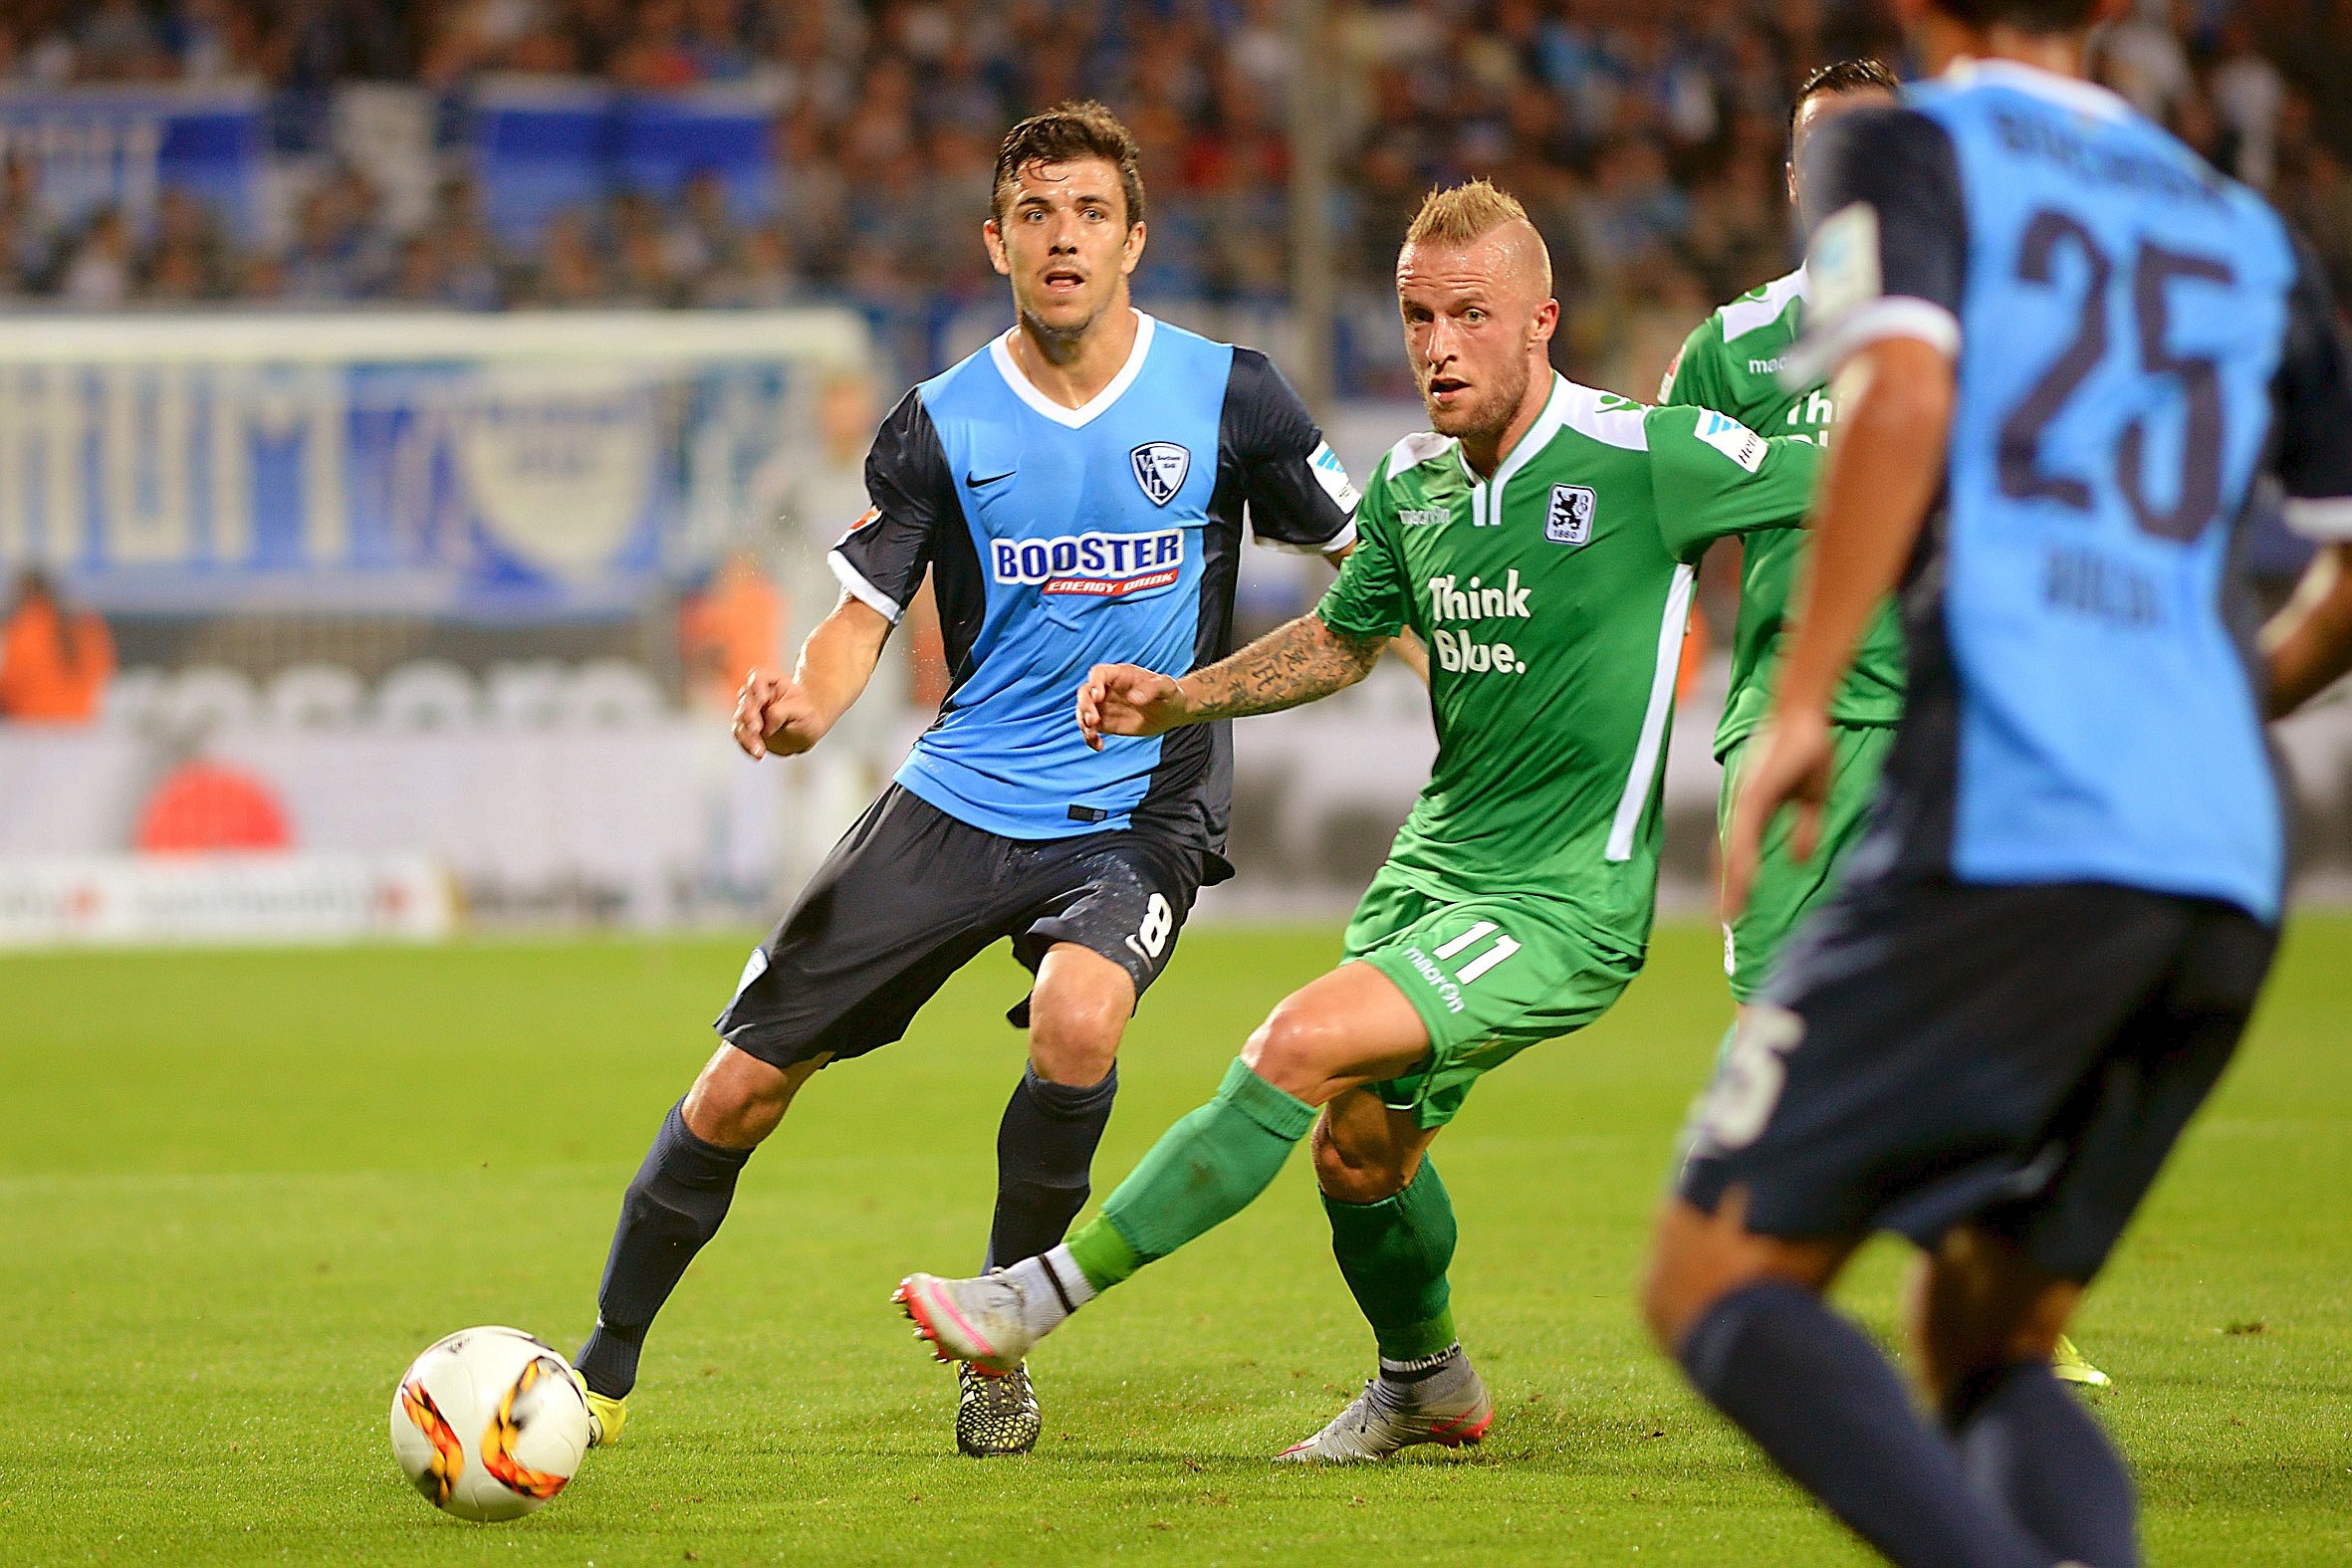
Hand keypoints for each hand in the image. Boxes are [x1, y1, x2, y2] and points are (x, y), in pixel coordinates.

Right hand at [731, 668, 827, 758]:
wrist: (808, 728)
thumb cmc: (807, 715)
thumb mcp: (803, 711)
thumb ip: (780, 713)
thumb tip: (764, 728)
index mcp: (773, 682)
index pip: (758, 677)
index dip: (756, 687)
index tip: (763, 699)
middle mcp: (757, 693)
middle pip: (745, 699)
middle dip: (749, 715)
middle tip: (757, 730)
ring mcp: (750, 710)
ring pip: (740, 719)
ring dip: (747, 735)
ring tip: (759, 750)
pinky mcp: (746, 726)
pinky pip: (740, 734)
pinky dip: (746, 744)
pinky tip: (756, 754)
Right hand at [1076, 663, 1191, 749]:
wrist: (1172, 711)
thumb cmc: (1170, 694)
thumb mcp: (1166, 687)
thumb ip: (1151, 689)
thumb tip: (1134, 698)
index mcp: (1120, 675)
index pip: (1099, 673)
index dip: (1094, 683)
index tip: (1098, 696)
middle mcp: (1108, 689)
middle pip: (1085, 692)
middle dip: (1085, 705)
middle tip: (1093, 720)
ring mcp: (1105, 706)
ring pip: (1084, 711)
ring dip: (1083, 723)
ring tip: (1093, 735)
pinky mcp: (1107, 723)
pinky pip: (1091, 729)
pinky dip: (1090, 738)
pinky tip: (1099, 746)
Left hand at [1723, 708, 1833, 917]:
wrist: (1804, 713)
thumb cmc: (1807, 749)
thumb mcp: (1812, 798)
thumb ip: (1806, 829)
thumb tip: (1800, 859)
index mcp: (1753, 809)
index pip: (1736, 852)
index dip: (1733, 879)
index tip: (1732, 908)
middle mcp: (1743, 806)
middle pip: (1727, 856)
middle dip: (1725, 889)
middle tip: (1724, 921)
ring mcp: (1746, 799)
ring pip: (1733, 848)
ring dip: (1730, 881)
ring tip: (1729, 912)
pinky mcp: (1755, 792)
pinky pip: (1745, 830)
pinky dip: (1742, 855)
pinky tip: (1744, 877)